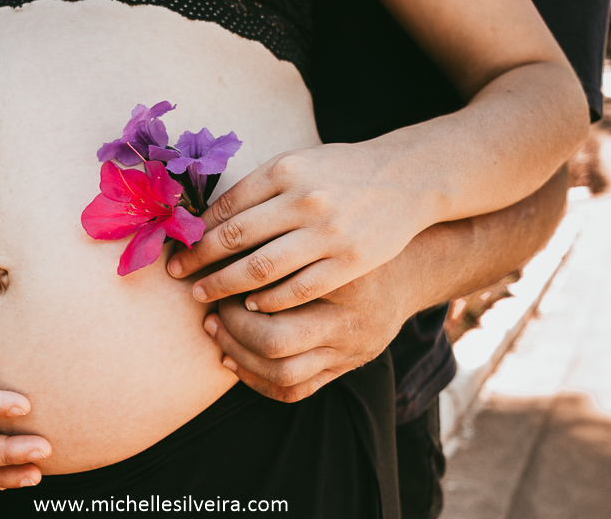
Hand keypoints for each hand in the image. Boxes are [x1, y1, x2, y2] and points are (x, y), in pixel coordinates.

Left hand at [167, 144, 437, 311]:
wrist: (406, 178)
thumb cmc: (339, 172)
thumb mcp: (296, 164)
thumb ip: (256, 188)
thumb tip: (204, 219)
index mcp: (285, 170)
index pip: (226, 207)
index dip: (196, 233)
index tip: (177, 250)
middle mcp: (304, 199)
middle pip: (235, 239)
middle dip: (200, 262)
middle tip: (178, 278)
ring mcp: (328, 232)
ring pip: (260, 270)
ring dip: (225, 286)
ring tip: (205, 297)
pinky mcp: (350, 261)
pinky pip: (297, 290)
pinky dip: (268, 302)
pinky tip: (250, 307)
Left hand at [202, 257, 413, 402]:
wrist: (409, 272)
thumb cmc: (352, 242)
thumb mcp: (322, 230)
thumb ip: (280, 241)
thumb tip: (219, 243)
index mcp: (344, 283)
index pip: (276, 297)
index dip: (236, 293)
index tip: (217, 279)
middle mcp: (349, 324)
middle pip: (275, 342)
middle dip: (233, 328)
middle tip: (211, 307)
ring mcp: (349, 353)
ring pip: (283, 374)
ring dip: (239, 356)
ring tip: (215, 330)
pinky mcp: (345, 369)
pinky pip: (294, 390)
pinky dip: (257, 380)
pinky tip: (233, 357)